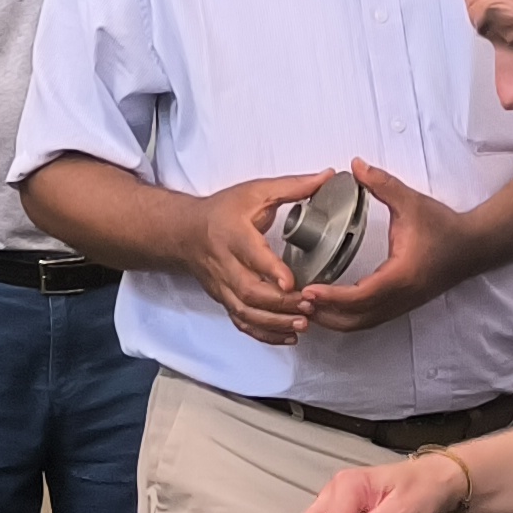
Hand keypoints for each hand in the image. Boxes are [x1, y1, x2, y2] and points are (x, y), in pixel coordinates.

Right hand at [190, 170, 327, 345]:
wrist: (185, 233)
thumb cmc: (222, 212)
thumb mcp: (255, 191)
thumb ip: (293, 186)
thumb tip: (326, 177)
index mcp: (233, 234)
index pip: (251, 255)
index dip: (270, 270)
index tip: (291, 281)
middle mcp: (225, 264)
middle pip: (250, 292)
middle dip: (281, 303)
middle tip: (309, 304)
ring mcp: (223, 286)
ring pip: (246, 312)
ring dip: (275, 322)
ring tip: (303, 323)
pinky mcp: (224, 300)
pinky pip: (242, 323)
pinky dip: (265, 334)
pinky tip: (288, 335)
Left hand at [303, 158, 476, 333]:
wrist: (472, 246)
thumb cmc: (445, 228)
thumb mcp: (411, 201)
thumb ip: (382, 183)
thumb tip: (357, 166)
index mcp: (400, 275)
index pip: (360, 296)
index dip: (331, 296)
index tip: (308, 290)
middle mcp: (400, 296)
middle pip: (354, 320)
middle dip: (324, 313)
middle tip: (297, 300)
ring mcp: (401, 304)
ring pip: (360, 324)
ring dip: (333, 319)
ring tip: (307, 305)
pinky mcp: (401, 305)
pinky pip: (368, 320)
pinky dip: (346, 318)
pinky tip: (330, 306)